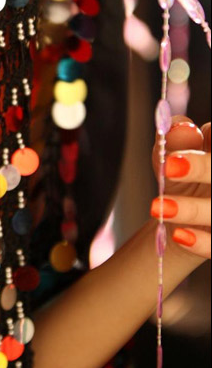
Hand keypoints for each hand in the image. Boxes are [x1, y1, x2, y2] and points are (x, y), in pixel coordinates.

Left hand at [151, 114, 210, 259]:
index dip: (211, 136)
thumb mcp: (174, 156)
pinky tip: (179, 235)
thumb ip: (177, 138)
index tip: (188, 135)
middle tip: (169, 167)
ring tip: (161, 207)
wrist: (183, 222)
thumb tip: (179, 126)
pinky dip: (200, 241)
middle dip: (201, 167)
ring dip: (193, 208)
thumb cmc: (183, 179)